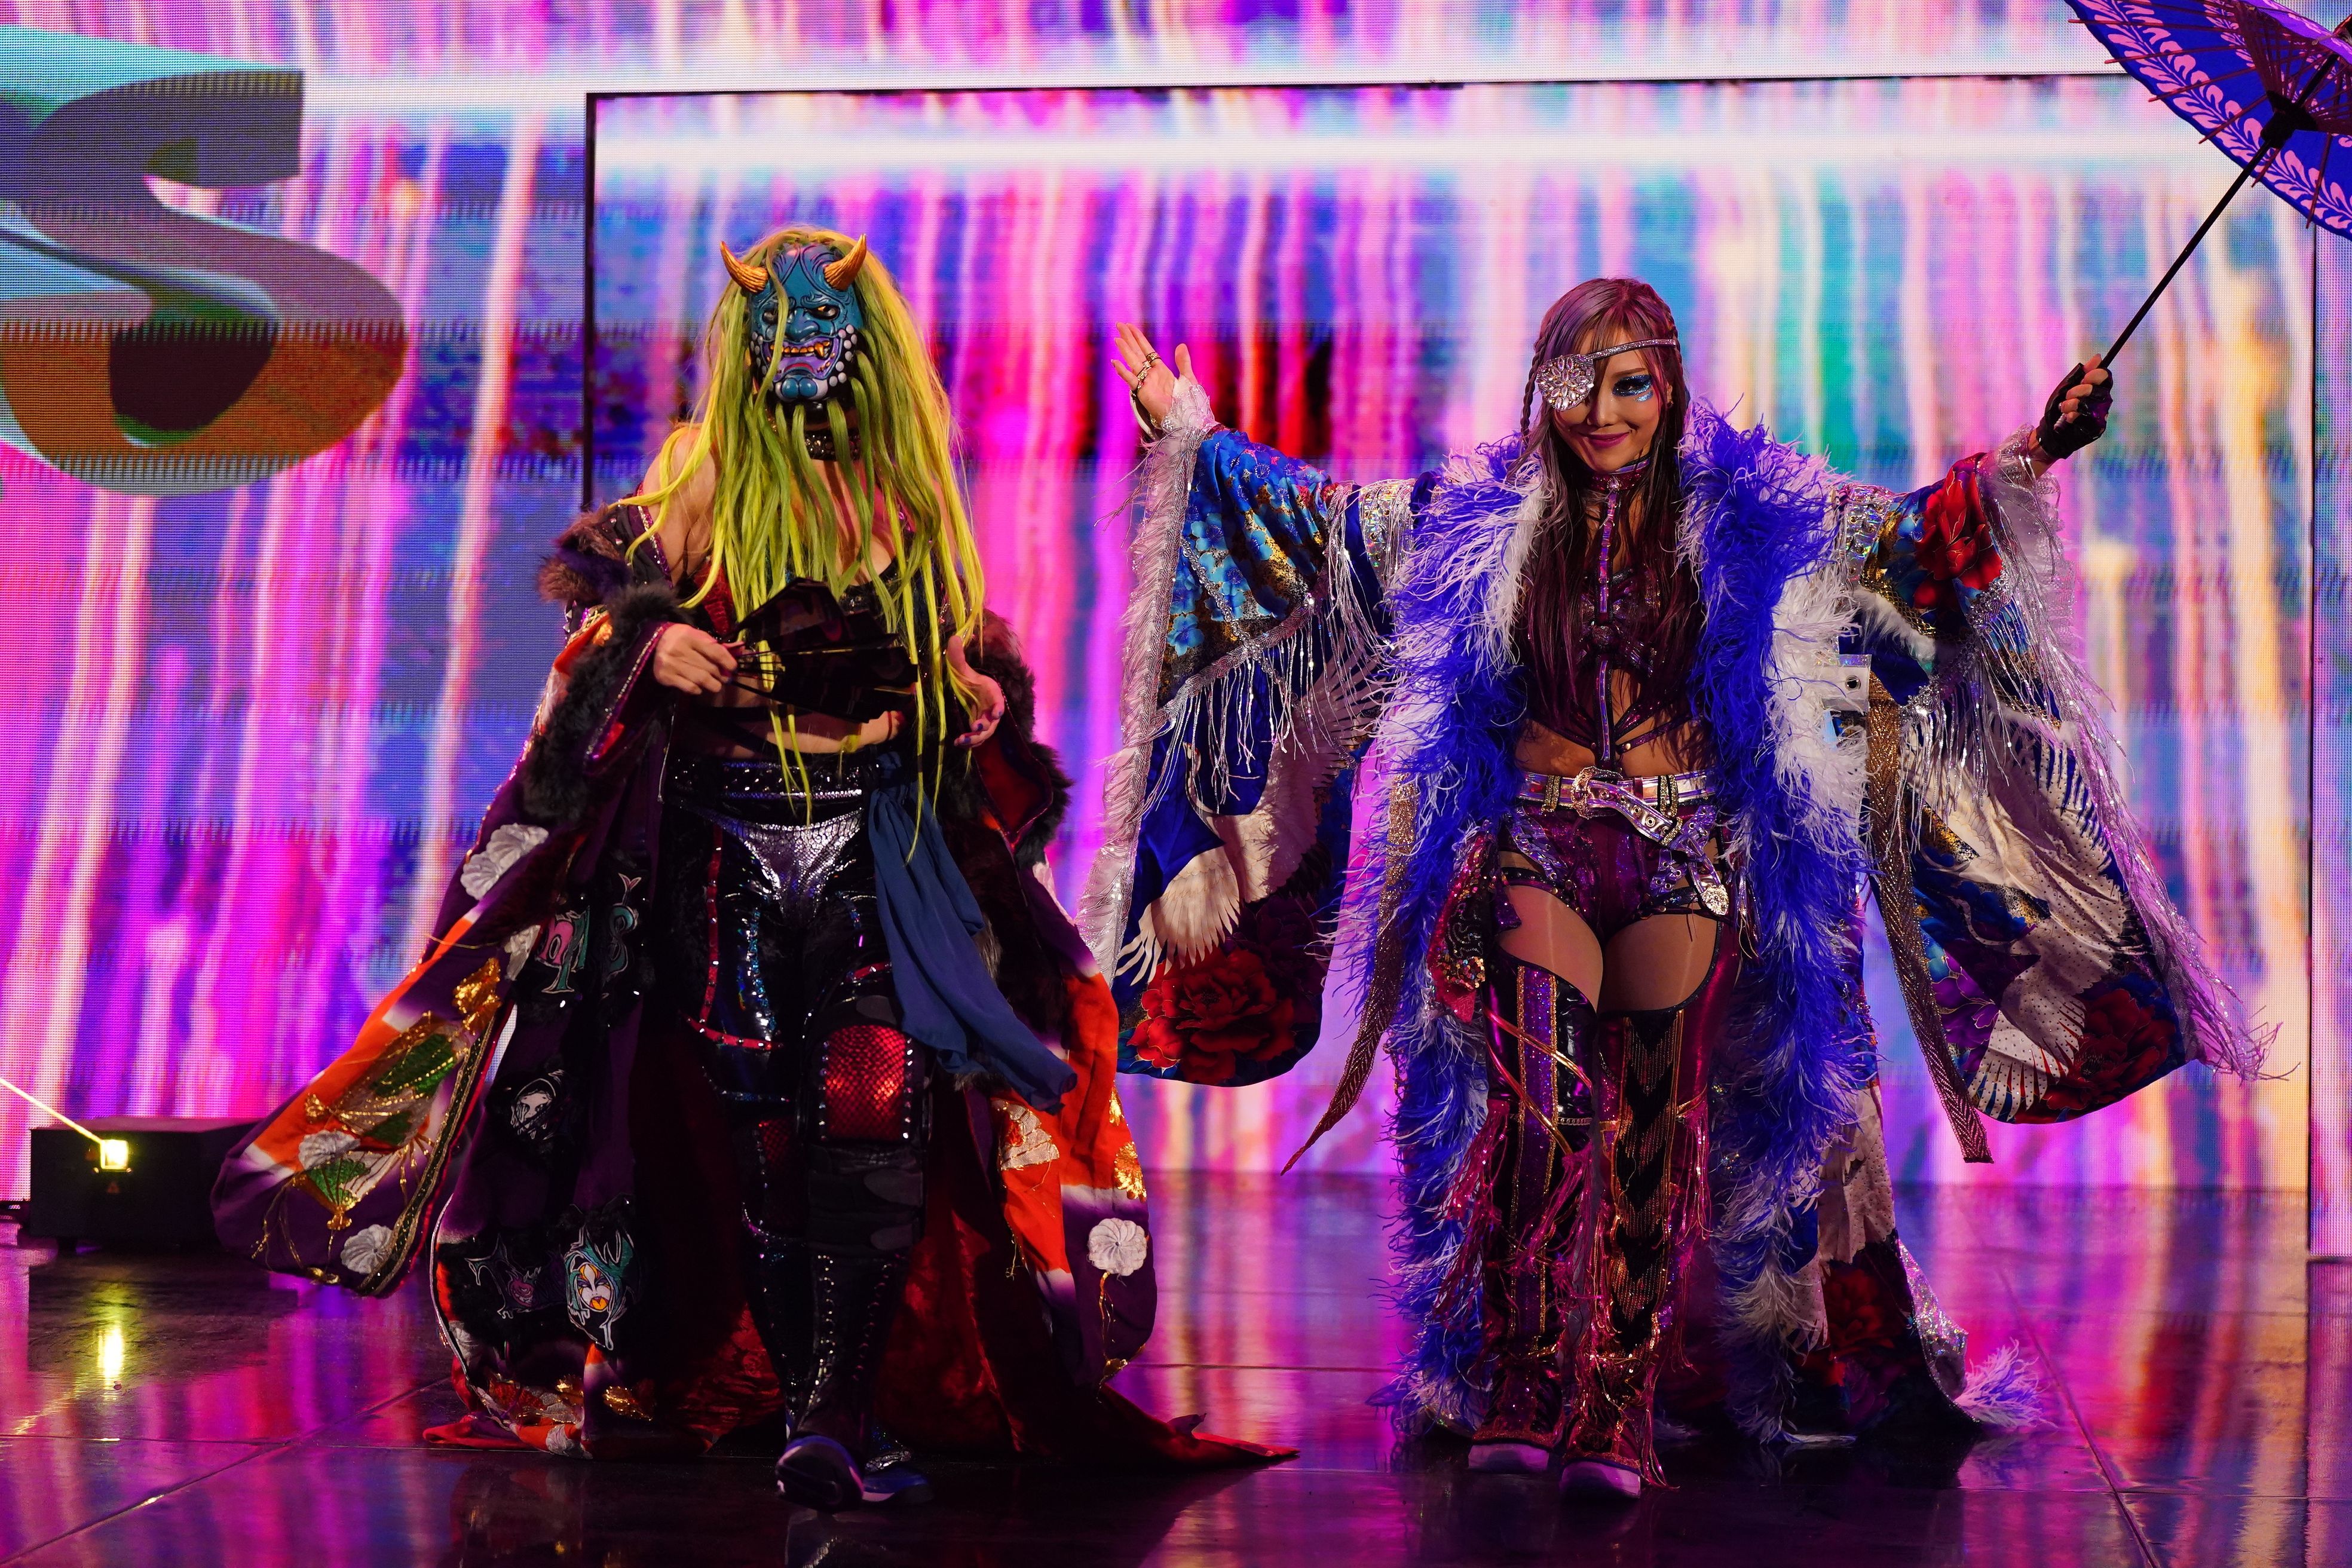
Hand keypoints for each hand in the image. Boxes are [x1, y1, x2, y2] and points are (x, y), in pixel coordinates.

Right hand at [650, 623, 736, 694]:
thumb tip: (739, 650)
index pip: (714, 651)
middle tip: (725, 678)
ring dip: (713, 685)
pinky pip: (689, 688)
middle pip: (709, 668)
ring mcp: (671, 664)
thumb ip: (716, 645)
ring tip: (716, 685)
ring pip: (701, 679)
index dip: (727, 661)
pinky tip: (699, 687)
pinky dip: (698, 689)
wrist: (654, 643)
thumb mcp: (698, 636)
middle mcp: (679, 649)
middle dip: (721, 675)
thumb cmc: (682, 640)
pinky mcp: (665, 676)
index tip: (733, 668)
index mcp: (689, 636)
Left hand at [947, 633, 1006, 748]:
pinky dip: (970, 742)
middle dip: (985, 727)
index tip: (997, 713)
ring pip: (985, 733)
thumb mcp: (962, 670)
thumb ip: (957, 657)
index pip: (998, 701)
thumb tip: (953, 638)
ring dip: (975, 738)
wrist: (970, 691)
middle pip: (992, 722)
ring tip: (962, 740)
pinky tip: (957, 743)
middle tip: (975, 728)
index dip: (999, 707)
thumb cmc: (970, 680)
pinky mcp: (979, 729)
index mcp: (991, 693)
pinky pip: (977, 738)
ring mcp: (986, 720)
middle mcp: (991, 709)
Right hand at [1112, 323, 1189, 428]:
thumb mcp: (1188, 378)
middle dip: (1128, 339)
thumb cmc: (1188, 401)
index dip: (1138, 338)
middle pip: (1137, 353)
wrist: (1186, 417)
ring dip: (1125, 351)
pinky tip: (1116, 362)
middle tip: (1119, 325)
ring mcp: (1145, 383)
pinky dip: (1123, 372)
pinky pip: (1131, 380)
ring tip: (1117, 339)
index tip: (1130, 327)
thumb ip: (1183, 362)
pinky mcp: (1142, 393)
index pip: (1147, 350)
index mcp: (1161, 369)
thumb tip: (1181, 345)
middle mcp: (1151, 374)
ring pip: (1133, 363)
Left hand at [2032, 354, 2112, 464]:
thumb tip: (2098, 357)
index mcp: (2098, 389)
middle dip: (2079, 391)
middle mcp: (2103, 402)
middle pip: (2099, 390)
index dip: (2096, 375)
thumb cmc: (2060, 406)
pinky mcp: (2096, 428)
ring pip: (2091, 404)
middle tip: (2068, 395)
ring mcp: (2101, 415)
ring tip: (2064, 408)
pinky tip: (2069, 418)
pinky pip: (2088, 418)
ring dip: (2072, 404)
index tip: (2084, 377)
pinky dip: (2074, 416)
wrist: (2050, 429)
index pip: (2106, 377)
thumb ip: (2082, 373)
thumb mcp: (2067, 386)